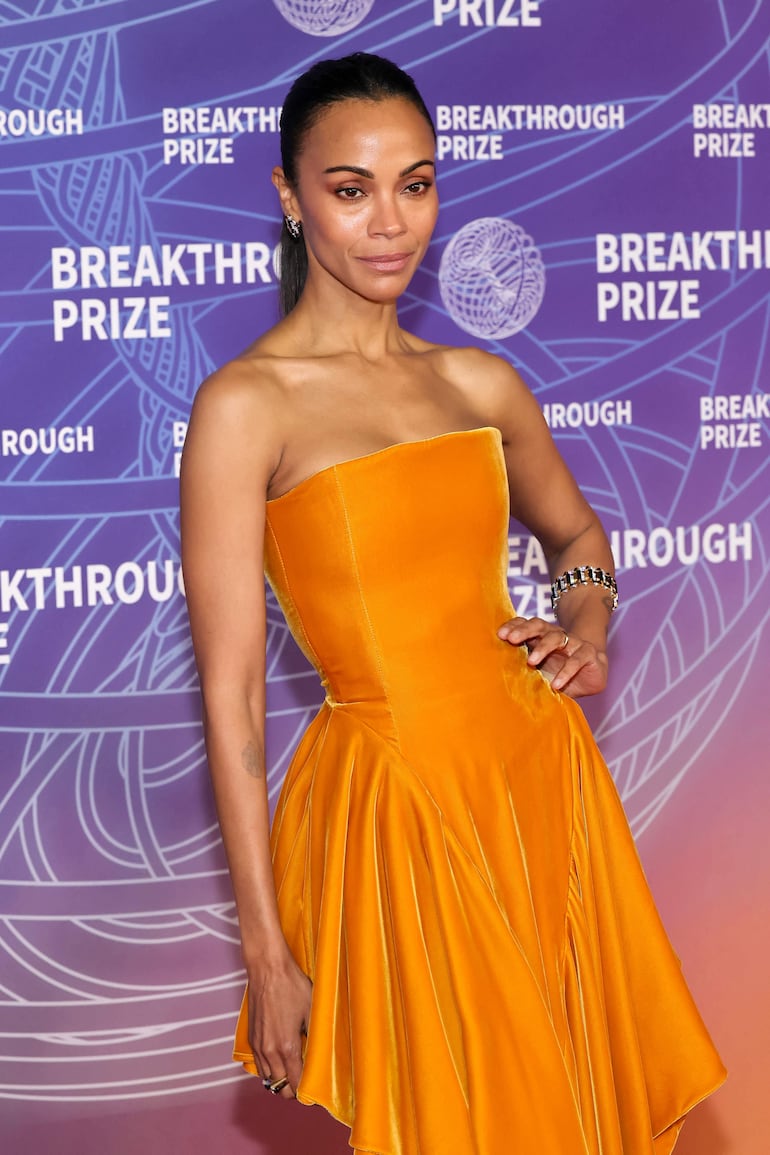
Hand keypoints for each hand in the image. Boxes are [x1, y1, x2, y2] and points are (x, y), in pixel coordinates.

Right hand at [248, 951, 311, 1099]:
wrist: (267, 968)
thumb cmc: (291, 985)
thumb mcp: (312, 1010)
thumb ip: (314, 1037)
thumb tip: (319, 1054)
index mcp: (287, 1047)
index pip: (296, 1085)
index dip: (307, 1093)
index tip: (315, 1092)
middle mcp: (270, 1051)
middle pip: (280, 1089)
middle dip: (294, 1091)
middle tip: (306, 1083)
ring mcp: (258, 1045)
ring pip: (268, 1080)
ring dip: (281, 1081)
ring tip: (294, 1072)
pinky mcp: (252, 1038)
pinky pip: (260, 1066)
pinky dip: (270, 1070)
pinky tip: (281, 1060)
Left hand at [497, 616, 607, 697]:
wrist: (593, 674)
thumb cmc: (559, 671)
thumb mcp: (539, 670)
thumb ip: (522, 669)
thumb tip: (495, 678)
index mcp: (540, 636)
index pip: (525, 624)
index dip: (513, 626)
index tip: (500, 634)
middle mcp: (556, 635)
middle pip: (538, 625)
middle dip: (524, 630)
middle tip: (511, 639)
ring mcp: (573, 642)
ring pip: (556, 637)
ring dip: (543, 648)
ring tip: (531, 661)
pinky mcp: (588, 654)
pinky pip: (577, 659)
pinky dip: (566, 671)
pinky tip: (556, 684)